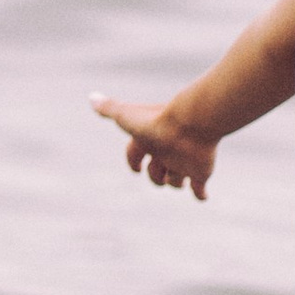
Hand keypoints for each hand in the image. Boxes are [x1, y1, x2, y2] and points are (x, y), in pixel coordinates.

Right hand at [94, 96, 218, 199]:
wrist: (190, 125)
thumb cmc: (156, 121)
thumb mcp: (126, 116)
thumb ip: (109, 108)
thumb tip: (91, 97)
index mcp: (148, 138)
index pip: (137, 153)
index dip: (133, 160)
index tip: (135, 169)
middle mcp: (166, 150)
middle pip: (158, 168)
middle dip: (156, 175)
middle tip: (158, 177)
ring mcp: (184, 161)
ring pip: (177, 178)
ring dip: (175, 182)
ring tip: (176, 180)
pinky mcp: (200, 171)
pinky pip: (200, 188)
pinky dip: (201, 194)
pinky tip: (203, 197)